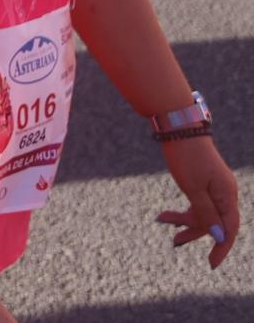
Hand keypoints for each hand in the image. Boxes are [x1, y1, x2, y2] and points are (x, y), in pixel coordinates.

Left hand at [155, 136, 239, 268]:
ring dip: (184, 219)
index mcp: (227, 195)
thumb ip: (206, 213)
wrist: (179, 126)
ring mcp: (214, 187)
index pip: (229, 229)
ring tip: (162, 219)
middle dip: (194, 232)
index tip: (211, 264)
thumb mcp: (193, 188)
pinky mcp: (203, 181)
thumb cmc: (186, 156)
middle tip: (174, 241)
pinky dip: (183, 209)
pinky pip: (197, 202)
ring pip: (203, 212)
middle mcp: (224, 192)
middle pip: (215, 222)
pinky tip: (165, 214)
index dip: (221, 248)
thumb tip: (220, 236)